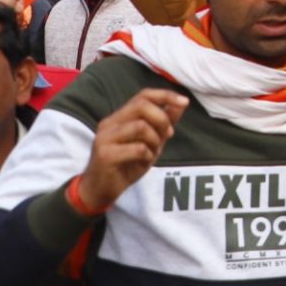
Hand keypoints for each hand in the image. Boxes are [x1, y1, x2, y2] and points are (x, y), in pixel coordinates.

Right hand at [79, 89, 188, 208]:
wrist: (101, 190)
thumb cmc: (127, 164)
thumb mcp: (151, 141)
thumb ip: (164, 122)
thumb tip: (183, 103)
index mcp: (119, 117)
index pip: (143, 95)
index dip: (165, 95)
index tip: (185, 102)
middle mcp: (109, 123)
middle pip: (141, 106)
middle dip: (162, 119)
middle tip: (167, 136)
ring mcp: (105, 138)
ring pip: (140, 126)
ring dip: (155, 140)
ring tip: (152, 152)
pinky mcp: (105, 154)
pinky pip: (137, 148)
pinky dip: (147, 155)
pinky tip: (143, 162)